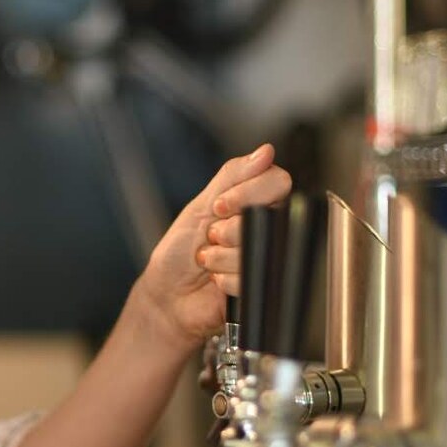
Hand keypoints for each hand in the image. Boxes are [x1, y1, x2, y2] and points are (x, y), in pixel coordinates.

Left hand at [137, 144, 291, 346]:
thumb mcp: (200, 205)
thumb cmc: (181, 250)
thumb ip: (233, 176)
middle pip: (269, 215)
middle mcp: (267, 228)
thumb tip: (266, 151)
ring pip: (258, 248)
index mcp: (255, 202)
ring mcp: (266, 256)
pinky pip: (252, 276)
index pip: (277, 181)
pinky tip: (215, 281)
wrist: (169, 295)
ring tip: (208, 261)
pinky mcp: (263, 285)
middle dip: (228, 229)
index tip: (220, 207)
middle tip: (211, 237)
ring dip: (221, 257)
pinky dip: (224, 279)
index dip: (247, 194)